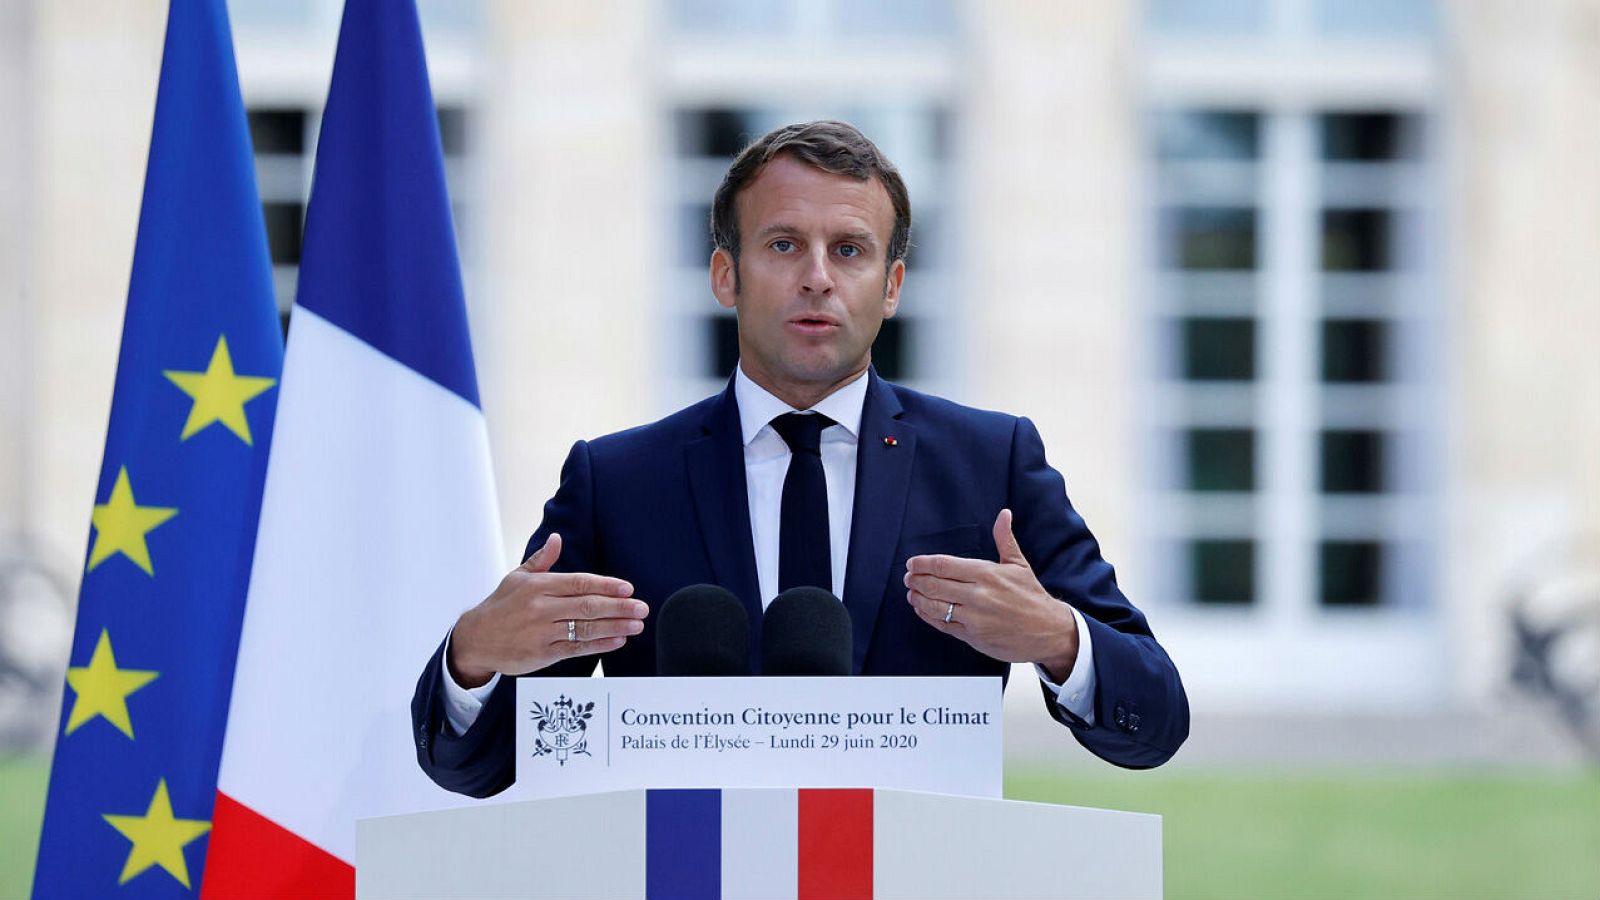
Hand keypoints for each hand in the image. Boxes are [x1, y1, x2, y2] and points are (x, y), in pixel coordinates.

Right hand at [447, 534, 648, 685]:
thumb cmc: (499, 606)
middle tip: (642, 608)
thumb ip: (542, 560)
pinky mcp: (542, 654)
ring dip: (615, 626)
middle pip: (588, 606)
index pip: (579, 583)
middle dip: (619, 607)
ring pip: (585, 628)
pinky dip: (600, 645)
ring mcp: (542, 632)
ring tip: (637, 625)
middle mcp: (541, 608)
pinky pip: (576, 648)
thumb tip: (557, 539)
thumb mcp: (517, 577)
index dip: (606, 585)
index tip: (628, 588)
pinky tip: (618, 640)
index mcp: (538, 586)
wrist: (475, 639)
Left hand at [904, 509, 1079, 680]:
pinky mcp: (972, 636)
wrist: (1048, 631)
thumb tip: (1004, 514)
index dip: (922, 564)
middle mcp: (978, 595)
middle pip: (934, 585)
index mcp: (987, 574)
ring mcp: (974, 617)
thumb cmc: (1032, 597)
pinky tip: (922, 608)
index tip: (912, 563)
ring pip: (934, 606)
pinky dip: (927, 615)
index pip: (944, 565)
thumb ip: (1005, 539)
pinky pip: (942, 624)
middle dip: (916, 580)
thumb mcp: (1019, 564)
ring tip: (912, 592)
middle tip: (908, 576)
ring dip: (918, 598)